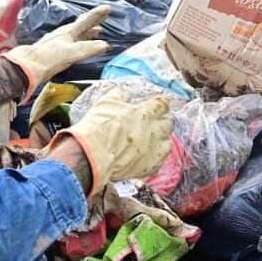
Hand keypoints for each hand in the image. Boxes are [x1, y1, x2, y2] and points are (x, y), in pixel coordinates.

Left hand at [1, 5, 111, 103]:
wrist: (28, 66)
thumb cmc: (49, 58)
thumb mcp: (72, 53)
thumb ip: (88, 48)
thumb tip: (105, 45)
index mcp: (69, 31)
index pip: (87, 20)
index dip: (98, 14)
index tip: (108, 8)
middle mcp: (65, 34)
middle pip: (83, 25)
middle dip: (94, 22)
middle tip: (104, 17)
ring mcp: (60, 41)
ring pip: (78, 34)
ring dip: (88, 32)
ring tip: (97, 32)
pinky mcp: (56, 50)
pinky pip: (74, 42)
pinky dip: (82, 41)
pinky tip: (80, 46)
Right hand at [49, 90, 172, 196]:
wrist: (93, 154)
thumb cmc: (97, 127)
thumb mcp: (106, 103)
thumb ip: (119, 96)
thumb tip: (125, 94)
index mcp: (143, 113)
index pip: (162, 105)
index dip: (161, 104)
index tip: (160, 104)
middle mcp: (153, 131)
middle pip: (168, 123)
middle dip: (165, 121)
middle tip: (159, 121)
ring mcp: (153, 150)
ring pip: (168, 143)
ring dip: (163, 140)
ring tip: (155, 140)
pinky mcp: (149, 166)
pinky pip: (160, 161)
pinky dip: (156, 158)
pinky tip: (148, 156)